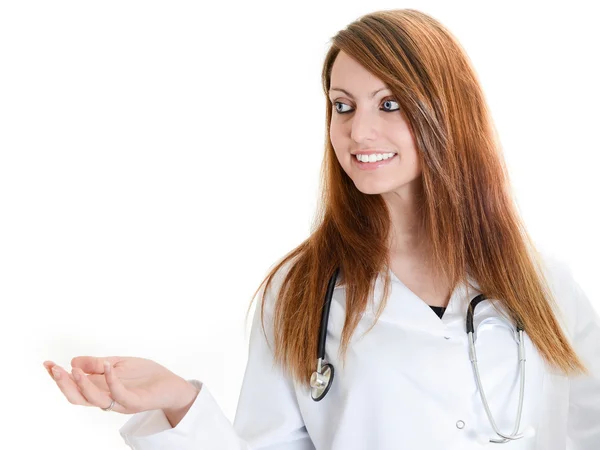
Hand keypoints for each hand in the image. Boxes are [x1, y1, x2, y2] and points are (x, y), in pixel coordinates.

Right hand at [43, 356, 199, 414]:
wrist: (172, 385)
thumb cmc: (146, 376)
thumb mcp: (119, 364)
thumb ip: (98, 364)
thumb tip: (73, 361)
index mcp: (101, 389)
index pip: (75, 387)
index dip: (59, 378)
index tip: (46, 364)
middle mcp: (107, 399)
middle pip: (78, 398)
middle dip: (62, 384)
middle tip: (53, 369)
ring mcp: (120, 402)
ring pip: (94, 400)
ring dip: (82, 385)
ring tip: (73, 370)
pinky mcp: (135, 402)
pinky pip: (119, 395)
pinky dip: (111, 381)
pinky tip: (107, 367)